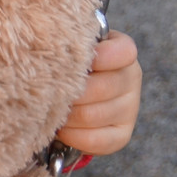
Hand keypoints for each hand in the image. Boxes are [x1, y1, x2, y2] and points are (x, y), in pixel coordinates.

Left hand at [55, 31, 141, 156]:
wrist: (71, 90)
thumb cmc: (67, 61)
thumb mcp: (70, 44)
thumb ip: (65, 40)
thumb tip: (46, 36)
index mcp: (122, 52)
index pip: (123, 52)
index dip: (102, 57)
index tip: (78, 61)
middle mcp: (131, 79)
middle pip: (99, 88)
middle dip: (68, 92)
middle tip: (46, 91)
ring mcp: (130, 109)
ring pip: (91, 115)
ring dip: (64, 115)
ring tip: (50, 109)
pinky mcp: (122, 134)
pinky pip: (95, 140)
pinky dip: (72, 136)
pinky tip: (60, 129)